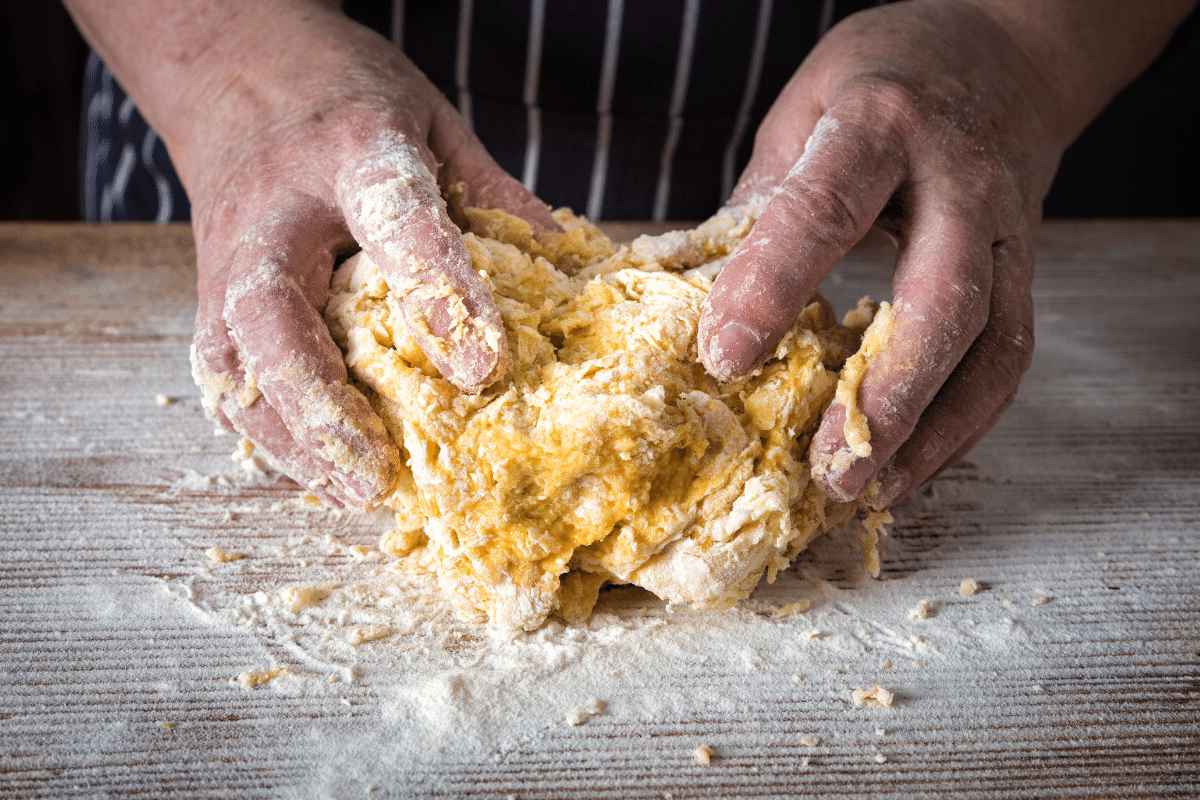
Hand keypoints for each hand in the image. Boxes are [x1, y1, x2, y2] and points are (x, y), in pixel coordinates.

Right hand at [158, 5, 555, 508]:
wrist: (230, 68)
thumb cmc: (344, 98)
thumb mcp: (434, 125)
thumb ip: (494, 199)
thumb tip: (571, 275)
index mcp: (350, 148)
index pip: (395, 220)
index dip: (438, 294)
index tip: (484, 369)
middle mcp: (273, 211)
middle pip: (274, 314)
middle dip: (321, 402)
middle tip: (377, 473)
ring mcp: (226, 257)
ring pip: (234, 361)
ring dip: (290, 437)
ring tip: (353, 493)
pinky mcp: (208, 295)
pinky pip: (224, 376)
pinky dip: (264, 430)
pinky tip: (312, 470)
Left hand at [699, 1, 1073, 507]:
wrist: (1001, 55)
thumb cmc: (883, 83)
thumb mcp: (802, 116)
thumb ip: (759, 206)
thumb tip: (696, 304)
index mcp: (879, 126)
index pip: (824, 210)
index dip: (773, 285)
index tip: (724, 358)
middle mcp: (958, 180)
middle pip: (941, 296)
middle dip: (885, 392)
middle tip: (826, 468)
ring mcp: (1006, 230)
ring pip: (991, 343)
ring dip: (932, 430)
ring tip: (868, 488)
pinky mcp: (1026, 270)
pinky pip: (1006, 358)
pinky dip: (961, 421)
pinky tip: (909, 462)